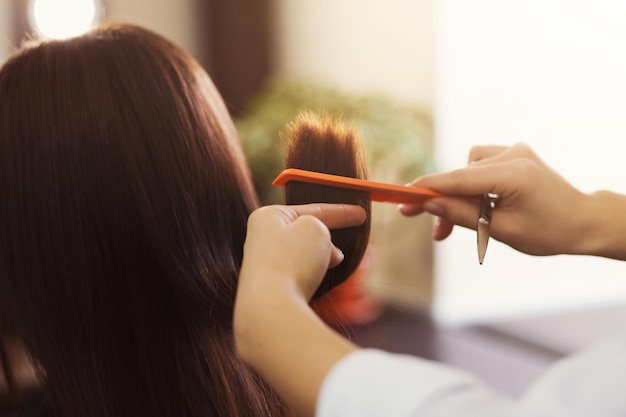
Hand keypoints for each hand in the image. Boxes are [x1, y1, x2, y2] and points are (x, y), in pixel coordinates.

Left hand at [238, 203, 366, 300]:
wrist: (272, 306)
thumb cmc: (290, 261)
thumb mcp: (314, 228)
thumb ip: (323, 229)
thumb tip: (329, 252)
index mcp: (267, 217)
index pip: (311, 209)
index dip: (340, 212)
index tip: (360, 214)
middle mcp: (262, 240)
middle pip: (307, 234)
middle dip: (332, 241)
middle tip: (353, 246)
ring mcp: (266, 266)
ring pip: (307, 257)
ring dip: (327, 261)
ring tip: (345, 268)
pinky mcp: (273, 289)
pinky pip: (303, 278)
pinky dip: (320, 277)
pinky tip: (331, 285)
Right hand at [400, 143, 589, 255]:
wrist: (581, 221)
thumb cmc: (548, 231)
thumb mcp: (501, 230)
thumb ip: (462, 214)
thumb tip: (429, 203)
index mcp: (513, 174)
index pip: (458, 179)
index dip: (427, 188)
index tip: (403, 198)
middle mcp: (513, 155)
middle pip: (460, 177)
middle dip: (444, 203)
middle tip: (434, 232)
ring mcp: (514, 150)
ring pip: (467, 171)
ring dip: (459, 195)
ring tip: (461, 223)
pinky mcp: (514, 153)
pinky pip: (479, 165)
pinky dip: (473, 185)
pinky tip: (480, 204)